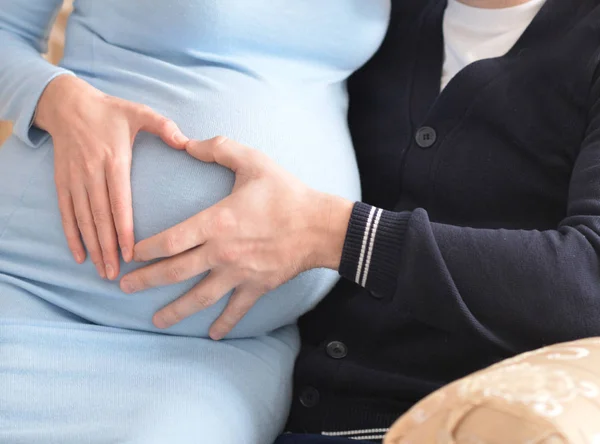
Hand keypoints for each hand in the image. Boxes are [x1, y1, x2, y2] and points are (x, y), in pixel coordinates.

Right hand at [35, 75, 188, 278]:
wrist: (68, 104)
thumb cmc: (110, 111)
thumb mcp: (138, 112)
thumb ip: (164, 126)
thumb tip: (186, 142)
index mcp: (114, 160)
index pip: (119, 201)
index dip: (123, 229)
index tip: (130, 252)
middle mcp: (92, 172)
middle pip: (100, 217)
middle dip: (108, 247)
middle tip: (117, 274)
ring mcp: (75, 178)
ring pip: (83, 219)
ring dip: (92, 246)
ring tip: (102, 271)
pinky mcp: (62, 181)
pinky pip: (65, 212)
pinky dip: (70, 235)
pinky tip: (79, 255)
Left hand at [120, 137, 352, 338]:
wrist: (319, 226)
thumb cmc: (286, 193)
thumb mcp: (252, 162)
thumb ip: (217, 148)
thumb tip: (186, 140)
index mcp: (216, 223)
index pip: (170, 240)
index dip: (145, 249)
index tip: (130, 253)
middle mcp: (221, 253)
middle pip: (175, 272)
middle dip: (146, 281)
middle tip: (124, 287)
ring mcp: (239, 274)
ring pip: (199, 297)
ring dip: (175, 311)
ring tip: (155, 321)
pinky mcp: (256, 286)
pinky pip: (236, 310)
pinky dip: (224, 324)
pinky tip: (212, 335)